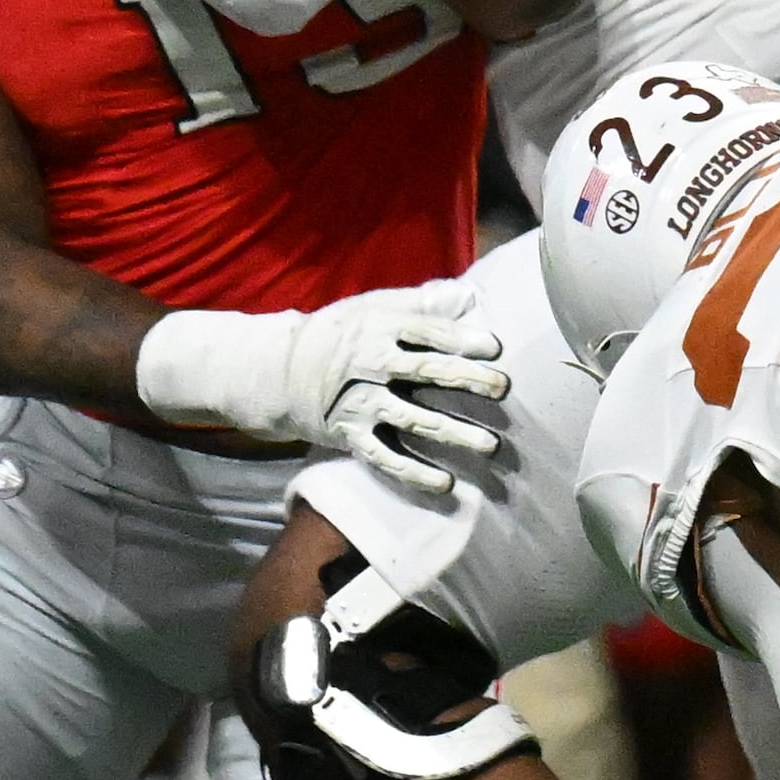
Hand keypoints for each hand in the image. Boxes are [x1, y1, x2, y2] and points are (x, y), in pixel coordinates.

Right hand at [130, 279, 510, 497]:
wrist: (277, 371)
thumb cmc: (339, 334)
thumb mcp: (371, 308)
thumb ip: (420, 303)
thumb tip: (468, 294)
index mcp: (380, 328)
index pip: (427, 331)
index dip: (461, 338)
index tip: (494, 348)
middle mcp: (372, 365)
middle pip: (426, 371)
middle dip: (467, 380)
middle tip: (503, 389)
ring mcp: (361, 403)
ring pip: (414, 420)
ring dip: (454, 434)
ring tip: (490, 445)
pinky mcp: (350, 434)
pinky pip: (385, 458)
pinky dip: (415, 473)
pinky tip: (446, 484)